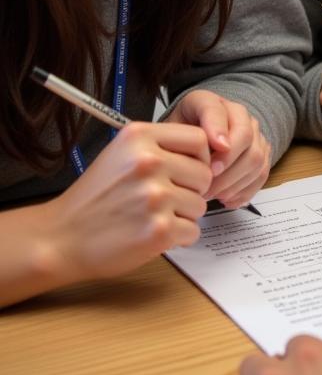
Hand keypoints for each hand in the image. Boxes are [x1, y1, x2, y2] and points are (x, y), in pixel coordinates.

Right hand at [41, 121, 211, 283]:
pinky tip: (153, 233)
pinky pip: (193, 230)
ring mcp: (155, 197)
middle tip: (165, 199)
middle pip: (205, 173)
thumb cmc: (94, 198)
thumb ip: (162, 147)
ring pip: (200, 205)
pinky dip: (178, 236)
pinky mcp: (159, 230)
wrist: (60, 237)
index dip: (200, 157)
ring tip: (154, 216)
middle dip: (191, 189)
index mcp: (139, 137)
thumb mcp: (121, 153)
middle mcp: (149, 163)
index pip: (199, 138)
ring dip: (183, 215)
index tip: (188, 170)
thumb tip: (209, 152)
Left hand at [168, 91, 270, 205]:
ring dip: (233, 183)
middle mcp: (237, 113)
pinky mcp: (262, 152)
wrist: (196, 136)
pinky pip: (261, 173)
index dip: (215, 133)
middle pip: (245, 137)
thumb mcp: (167, 134)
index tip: (210, 162)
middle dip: (226, 166)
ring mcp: (254, 132)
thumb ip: (178, 142)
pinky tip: (225, 198)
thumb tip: (198, 164)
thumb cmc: (179, 138)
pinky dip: (244, 190)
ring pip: (256, 158)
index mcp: (209, 101)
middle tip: (205, 187)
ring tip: (211, 195)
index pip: (215, 111)